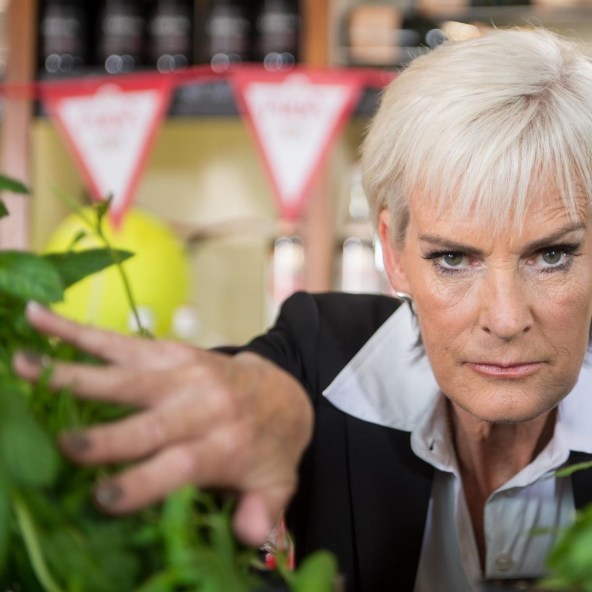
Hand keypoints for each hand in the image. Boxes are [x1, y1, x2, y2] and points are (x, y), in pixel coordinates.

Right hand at [12, 302, 313, 545]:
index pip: (183, 464)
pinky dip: (76, 331)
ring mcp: (183, 374)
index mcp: (224, 445)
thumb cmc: (267, 448)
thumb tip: (251, 533)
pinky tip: (37, 319)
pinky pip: (119, 341)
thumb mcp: (276, 483)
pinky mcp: (168, 350)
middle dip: (108, 437)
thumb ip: (263, 508)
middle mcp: (202, 407)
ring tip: (23, 367)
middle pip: (151, 423)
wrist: (284, 390)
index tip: (105, 499)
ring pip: (126, 377)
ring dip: (74, 374)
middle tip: (66, 448)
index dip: (145, 481)